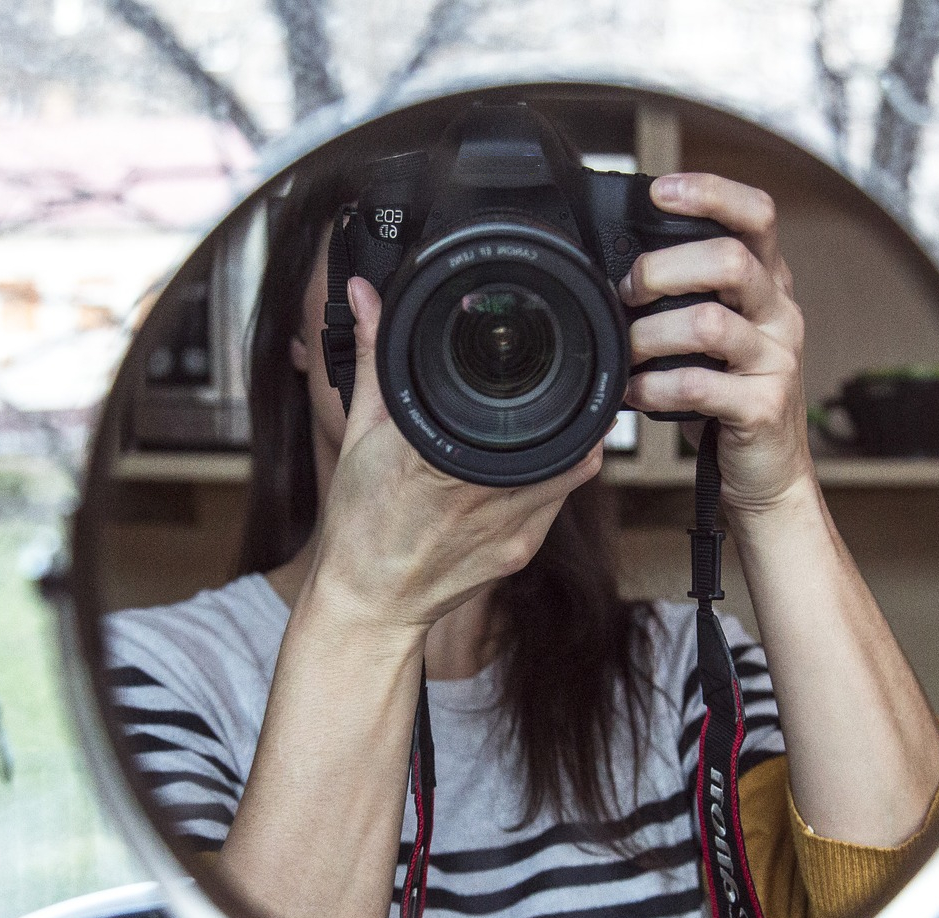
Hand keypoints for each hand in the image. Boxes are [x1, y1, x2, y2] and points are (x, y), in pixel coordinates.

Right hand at [305, 277, 601, 633]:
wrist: (369, 600)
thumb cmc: (361, 522)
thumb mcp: (360, 432)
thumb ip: (376, 358)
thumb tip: (368, 297)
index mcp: (441, 456)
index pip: (524, 404)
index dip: (553, 373)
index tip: (555, 353)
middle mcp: (485, 493)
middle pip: (570, 433)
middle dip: (571, 403)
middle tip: (563, 378)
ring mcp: (511, 527)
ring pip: (578, 469)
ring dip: (575, 441)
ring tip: (554, 419)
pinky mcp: (522, 552)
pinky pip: (559, 504)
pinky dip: (557, 479)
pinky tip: (536, 466)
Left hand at [620, 173, 813, 514]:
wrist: (768, 472)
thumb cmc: (728, 396)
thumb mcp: (715, 335)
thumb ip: (688, 296)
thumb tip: (616, 266)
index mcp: (768, 284)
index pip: (757, 214)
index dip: (711, 192)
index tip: (660, 191)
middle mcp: (781, 314)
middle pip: (730, 260)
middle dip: (664, 269)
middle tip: (628, 291)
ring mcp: (777, 360)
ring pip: (709, 323)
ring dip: (649, 335)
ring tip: (626, 352)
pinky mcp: (763, 407)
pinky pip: (698, 385)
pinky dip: (653, 387)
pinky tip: (636, 394)